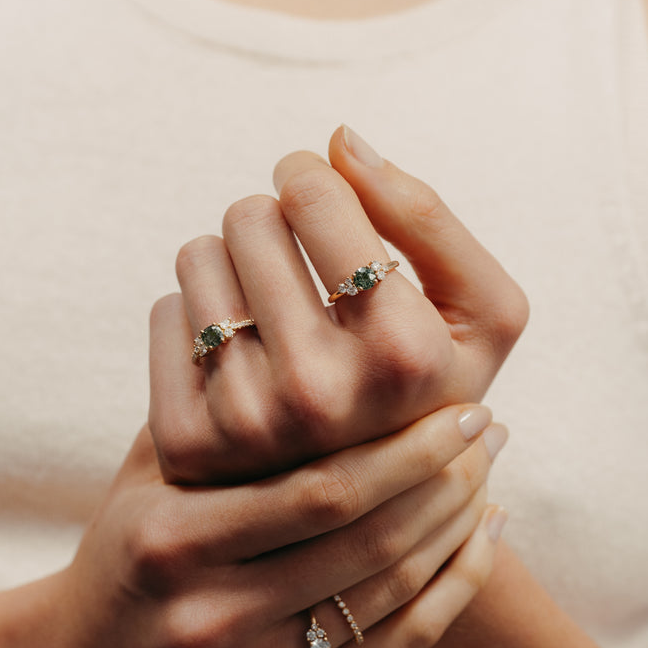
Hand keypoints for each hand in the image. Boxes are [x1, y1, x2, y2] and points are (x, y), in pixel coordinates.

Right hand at [34, 406, 502, 647]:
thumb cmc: (118, 562)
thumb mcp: (144, 481)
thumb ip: (210, 411)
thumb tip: (299, 321)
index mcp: (174, 541)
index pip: (322, 489)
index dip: (407, 447)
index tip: (458, 407)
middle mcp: (215, 614)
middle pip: (369, 539)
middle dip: (446, 478)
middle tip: (487, 430)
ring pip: (392, 592)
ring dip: (456, 527)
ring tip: (486, 474)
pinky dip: (452, 592)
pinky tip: (480, 544)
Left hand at [150, 126, 526, 484]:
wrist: (372, 507)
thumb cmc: (428, 389)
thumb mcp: (481, 313)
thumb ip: (426, 215)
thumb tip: (337, 141)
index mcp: (403, 356)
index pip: (313, 193)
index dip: (311, 177)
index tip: (315, 193)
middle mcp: (319, 395)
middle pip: (247, 216)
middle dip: (271, 223)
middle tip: (295, 265)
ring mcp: (245, 425)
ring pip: (196, 255)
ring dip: (232, 266)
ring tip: (271, 313)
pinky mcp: (186, 442)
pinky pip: (166, 312)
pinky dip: (198, 319)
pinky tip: (239, 360)